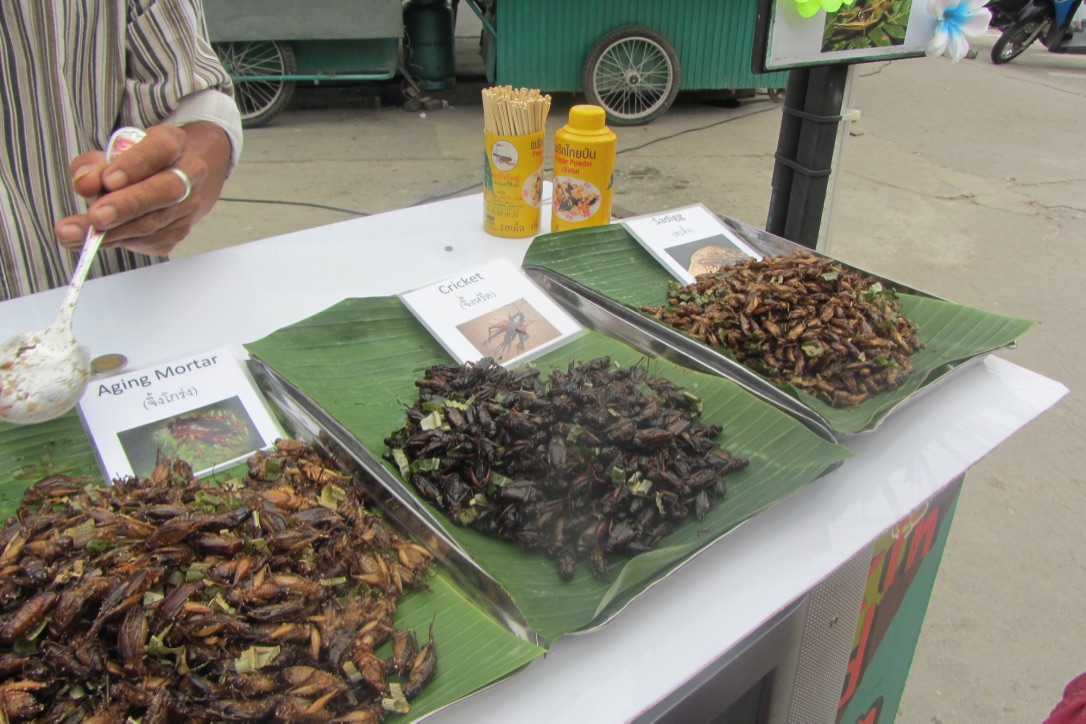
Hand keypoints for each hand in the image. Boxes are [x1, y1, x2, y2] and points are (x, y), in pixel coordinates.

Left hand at [55, 122, 230, 256]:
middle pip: (167, 190)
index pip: (162, 149)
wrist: (165, 183)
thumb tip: (85, 183)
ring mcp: (187, 206)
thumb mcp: (107, 154)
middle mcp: (188, 174)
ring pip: (154, 222)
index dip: (135, 165)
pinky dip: (116, 241)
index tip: (107, 180)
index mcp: (173, 143)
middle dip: (128, 205)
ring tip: (74, 233)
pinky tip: (91, 240)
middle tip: (96, 216)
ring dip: (113, 231)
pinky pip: (148, 240)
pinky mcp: (178, 231)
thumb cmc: (133, 165)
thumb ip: (92, 165)